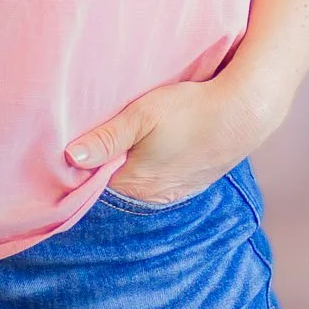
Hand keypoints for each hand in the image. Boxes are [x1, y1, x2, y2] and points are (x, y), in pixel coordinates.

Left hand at [65, 77, 270, 206]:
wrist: (242, 115)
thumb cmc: (189, 111)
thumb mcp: (141, 115)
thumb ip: (106, 138)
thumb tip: (70, 156)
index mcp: (134, 184)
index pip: (92, 188)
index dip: (78, 172)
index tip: (66, 155)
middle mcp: (152, 197)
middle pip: (113, 189)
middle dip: (99, 173)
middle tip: (88, 147)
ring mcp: (173, 193)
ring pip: (136, 187)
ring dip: (125, 171)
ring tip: (116, 148)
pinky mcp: (189, 184)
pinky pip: (157, 184)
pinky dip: (147, 172)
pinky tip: (146, 154)